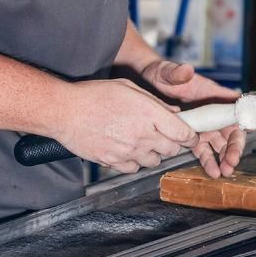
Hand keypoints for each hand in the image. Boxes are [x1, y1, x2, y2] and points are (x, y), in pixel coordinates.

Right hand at [53, 79, 196, 173]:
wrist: (65, 112)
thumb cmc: (94, 95)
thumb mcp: (129, 88)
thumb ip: (155, 102)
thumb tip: (175, 114)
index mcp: (149, 114)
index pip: (184, 134)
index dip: (190, 136)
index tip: (188, 135)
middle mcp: (142, 135)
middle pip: (171, 150)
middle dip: (171, 143)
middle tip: (161, 135)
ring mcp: (129, 151)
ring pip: (154, 161)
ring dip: (152, 153)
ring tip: (140, 140)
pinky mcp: (115, 162)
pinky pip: (135, 168)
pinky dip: (134, 161)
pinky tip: (126, 148)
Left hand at [138, 59, 243, 177]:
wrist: (148, 83)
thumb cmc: (162, 74)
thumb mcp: (167, 72)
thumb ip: (177, 73)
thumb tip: (187, 70)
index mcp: (212, 95)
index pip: (233, 109)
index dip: (244, 120)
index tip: (248, 133)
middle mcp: (211, 112)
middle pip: (230, 131)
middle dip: (233, 147)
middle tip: (232, 161)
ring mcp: (203, 125)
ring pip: (219, 144)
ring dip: (223, 158)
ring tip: (224, 171)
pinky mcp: (192, 134)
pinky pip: (203, 150)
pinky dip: (208, 161)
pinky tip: (212, 172)